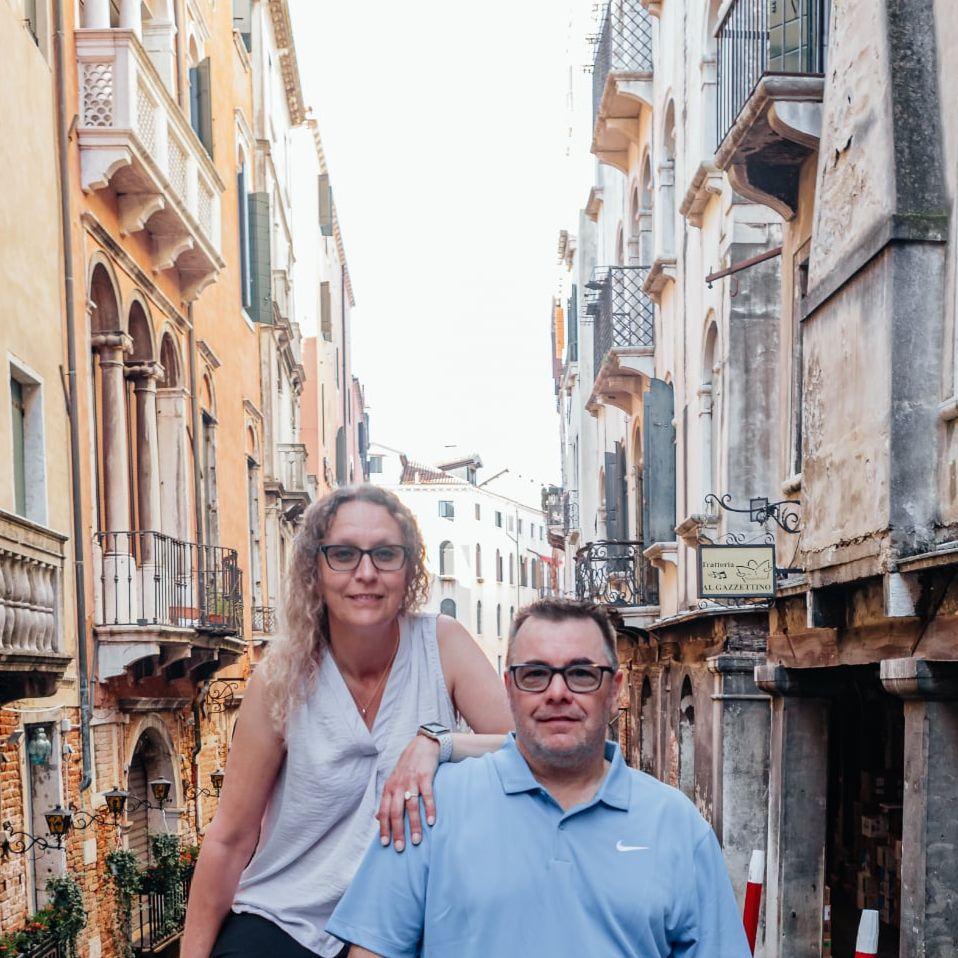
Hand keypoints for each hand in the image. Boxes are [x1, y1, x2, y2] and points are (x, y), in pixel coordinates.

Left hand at [377, 734, 438, 851]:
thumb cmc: (408, 767)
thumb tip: (376, 818)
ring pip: (411, 807)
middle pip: (396, 812)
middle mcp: (398, 786)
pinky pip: (427, 796)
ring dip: (414, 825)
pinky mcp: (425, 776)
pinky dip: (429, 809)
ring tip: (416, 840)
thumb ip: (386, 799)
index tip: (385, 844)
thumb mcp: (393, 781)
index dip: (384, 828)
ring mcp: (411, 781)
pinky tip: (431, 822)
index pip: (384, 811)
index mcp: (389, 788)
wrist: (422, 745)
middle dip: (398, 831)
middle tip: (400, 848)